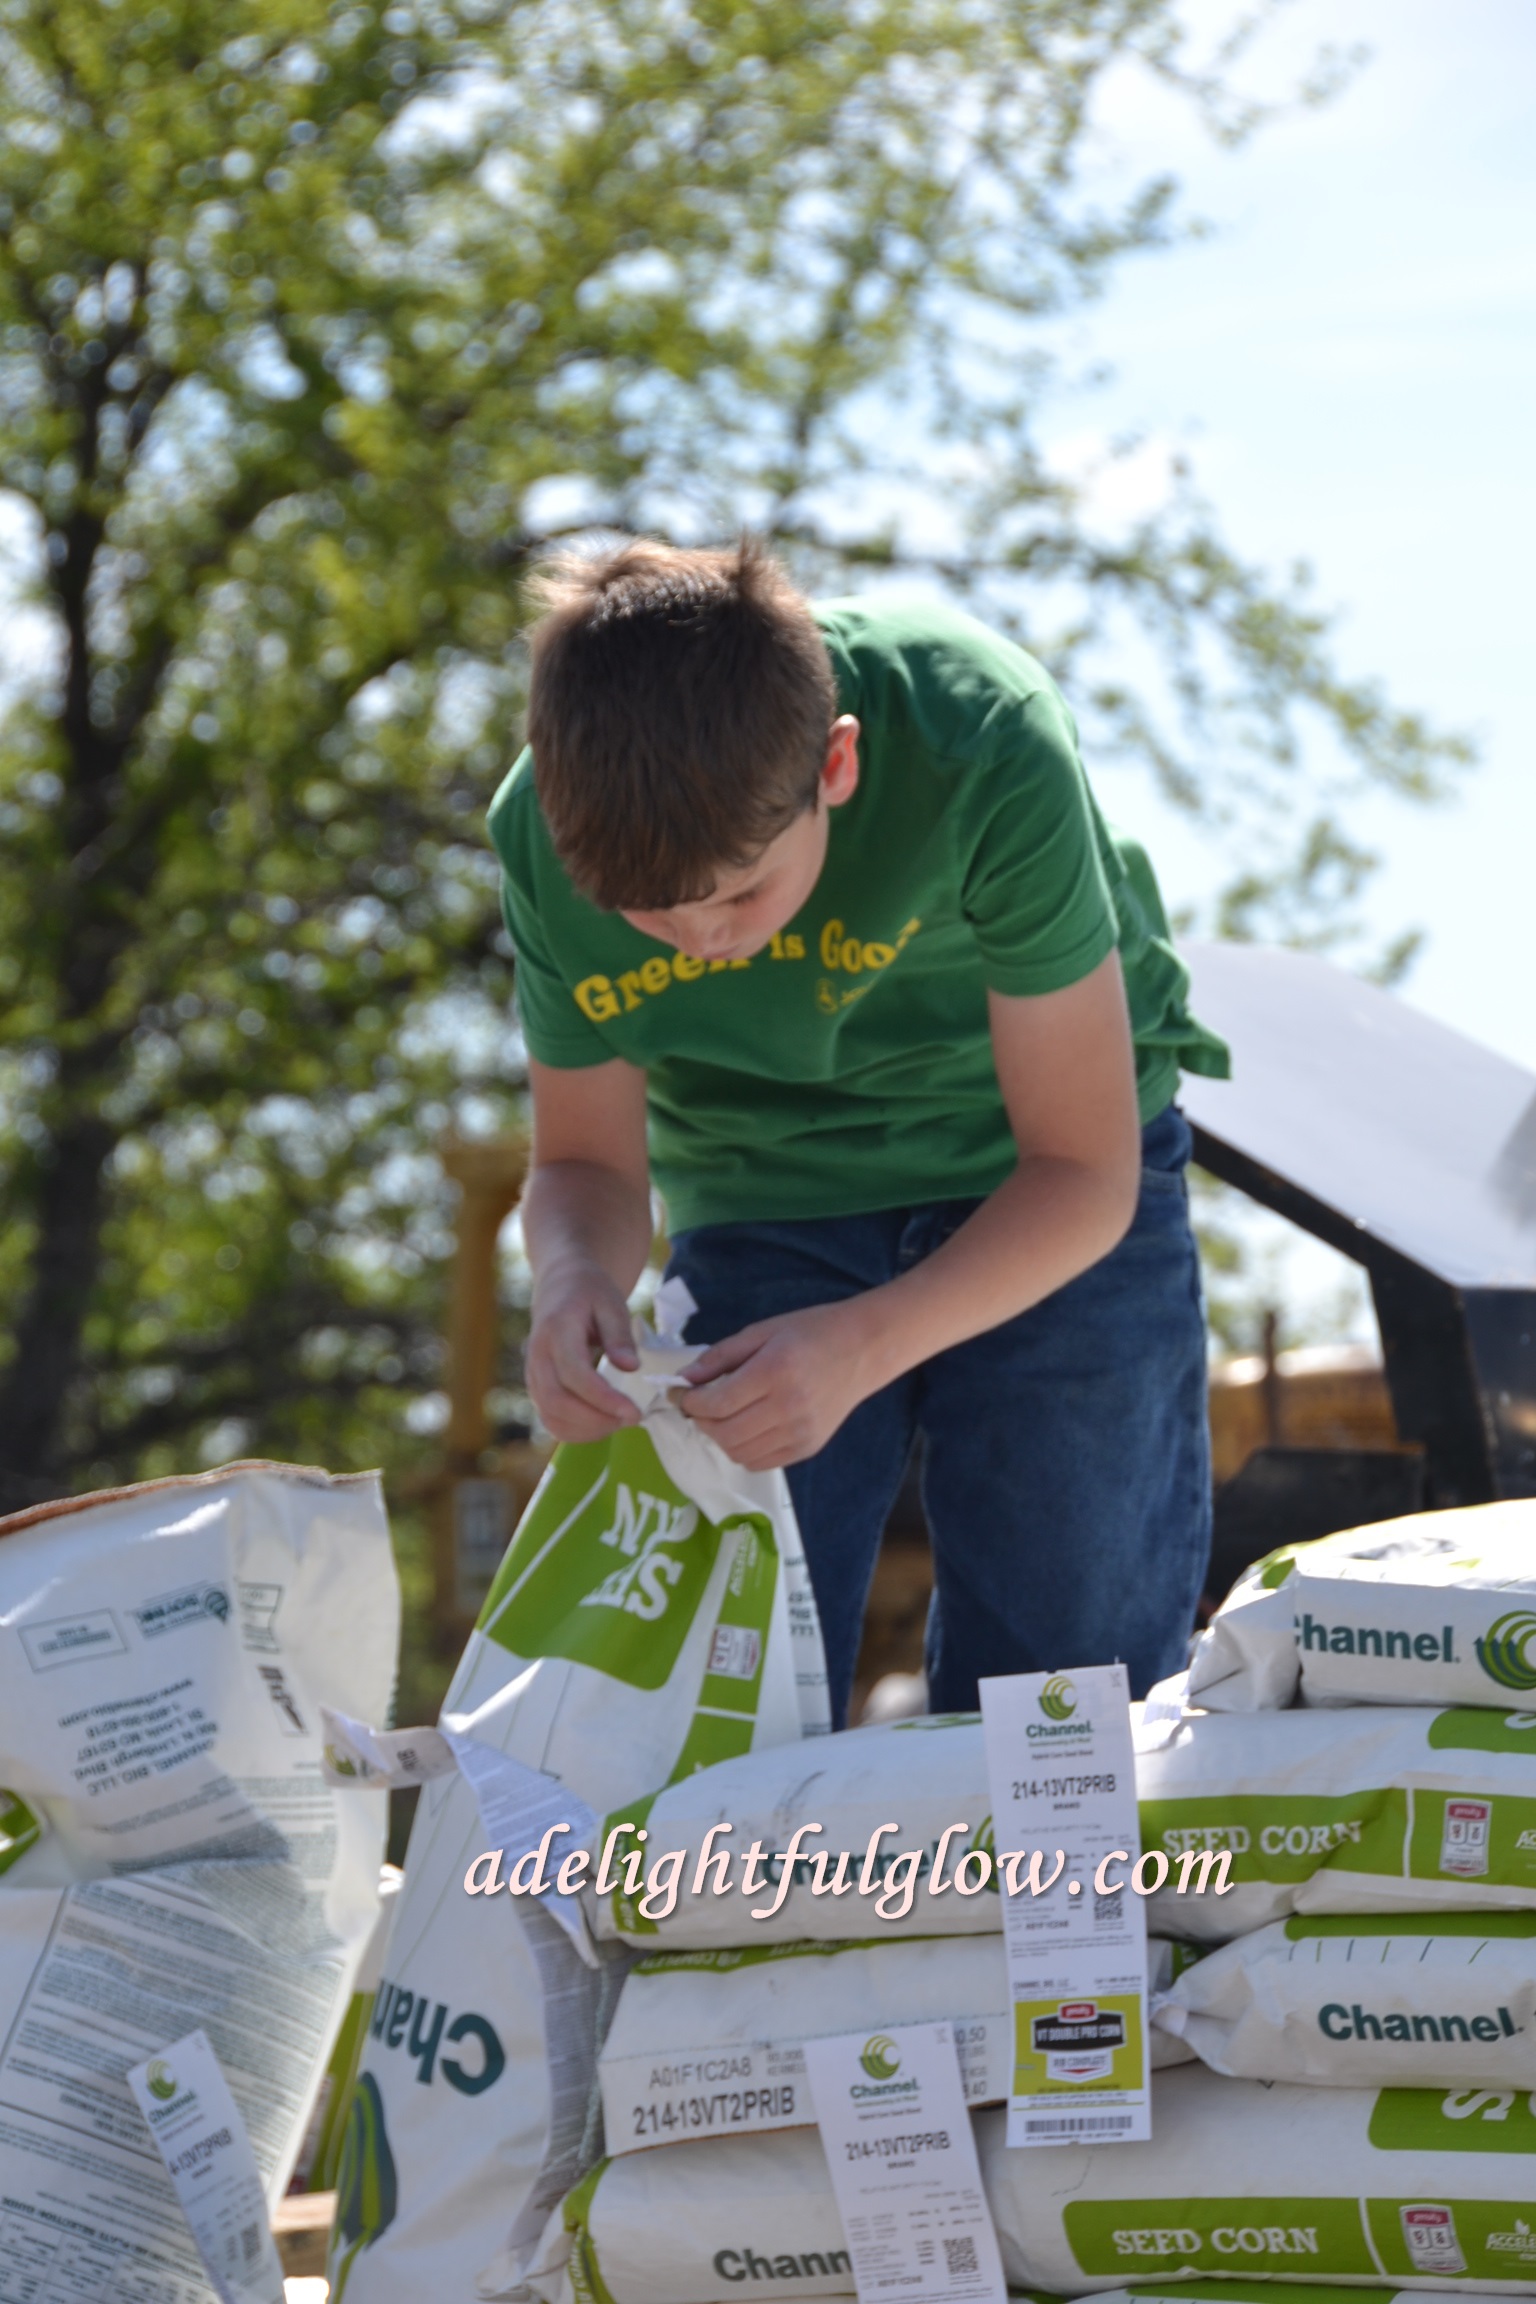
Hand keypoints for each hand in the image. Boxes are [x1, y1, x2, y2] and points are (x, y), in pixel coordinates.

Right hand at [526, 1262, 641, 1442]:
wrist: (560, 1286)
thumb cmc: (590, 1293)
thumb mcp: (612, 1303)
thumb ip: (620, 1336)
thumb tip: (631, 1368)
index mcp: (555, 1331)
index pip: (574, 1374)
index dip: (603, 1398)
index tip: (633, 1411)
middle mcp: (537, 1356)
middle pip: (557, 1401)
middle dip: (596, 1420)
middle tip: (631, 1418)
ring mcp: (532, 1375)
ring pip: (551, 1416)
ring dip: (587, 1429)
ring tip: (620, 1421)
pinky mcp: (536, 1388)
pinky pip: (551, 1420)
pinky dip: (576, 1431)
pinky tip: (603, 1424)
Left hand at [678, 1300, 879, 1470]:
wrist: (863, 1350)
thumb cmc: (811, 1332)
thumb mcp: (762, 1331)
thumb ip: (721, 1356)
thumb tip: (685, 1378)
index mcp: (775, 1372)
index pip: (717, 1404)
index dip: (690, 1402)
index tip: (681, 1393)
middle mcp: (788, 1408)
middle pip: (725, 1434)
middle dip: (700, 1422)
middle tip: (697, 1406)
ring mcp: (800, 1433)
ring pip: (739, 1453)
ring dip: (720, 1438)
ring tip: (721, 1417)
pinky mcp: (808, 1448)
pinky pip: (761, 1462)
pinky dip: (742, 1450)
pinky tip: (744, 1428)